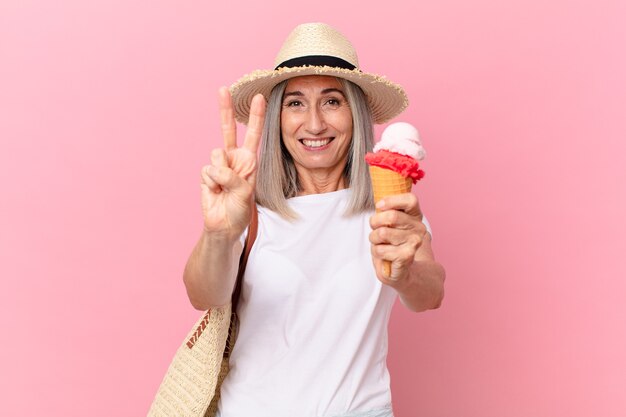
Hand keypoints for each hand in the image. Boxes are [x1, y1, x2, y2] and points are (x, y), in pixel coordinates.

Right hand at [200, 87, 265, 239]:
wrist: (224, 225)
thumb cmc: (240, 209)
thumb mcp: (245, 193)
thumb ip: (233, 177)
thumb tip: (214, 167)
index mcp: (249, 160)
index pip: (254, 134)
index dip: (256, 116)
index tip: (260, 97)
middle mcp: (234, 158)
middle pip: (228, 129)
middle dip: (225, 109)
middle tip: (223, 89)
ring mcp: (219, 164)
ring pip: (217, 154)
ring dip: (222, 173)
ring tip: (225, 188)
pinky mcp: (206, 173)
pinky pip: (207, 170)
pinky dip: (212, 183)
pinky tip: (215, 192)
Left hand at [369, 193, 428, 283]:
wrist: (403, 273)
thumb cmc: (392, 246)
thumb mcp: (389, 225)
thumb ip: (387, 213)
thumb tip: (380, 204)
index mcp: (415, 216)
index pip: (410, 200)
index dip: (392, 200)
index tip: (379, 206)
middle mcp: (418, 227)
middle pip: (391, 216)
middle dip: (375, 222)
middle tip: (375, 230)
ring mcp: (414, 242)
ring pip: (382, 233)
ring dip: (374, 240)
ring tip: (380, 245)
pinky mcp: (407, 255)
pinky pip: (380, 249)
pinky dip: (376, 252)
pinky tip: (385, 256)